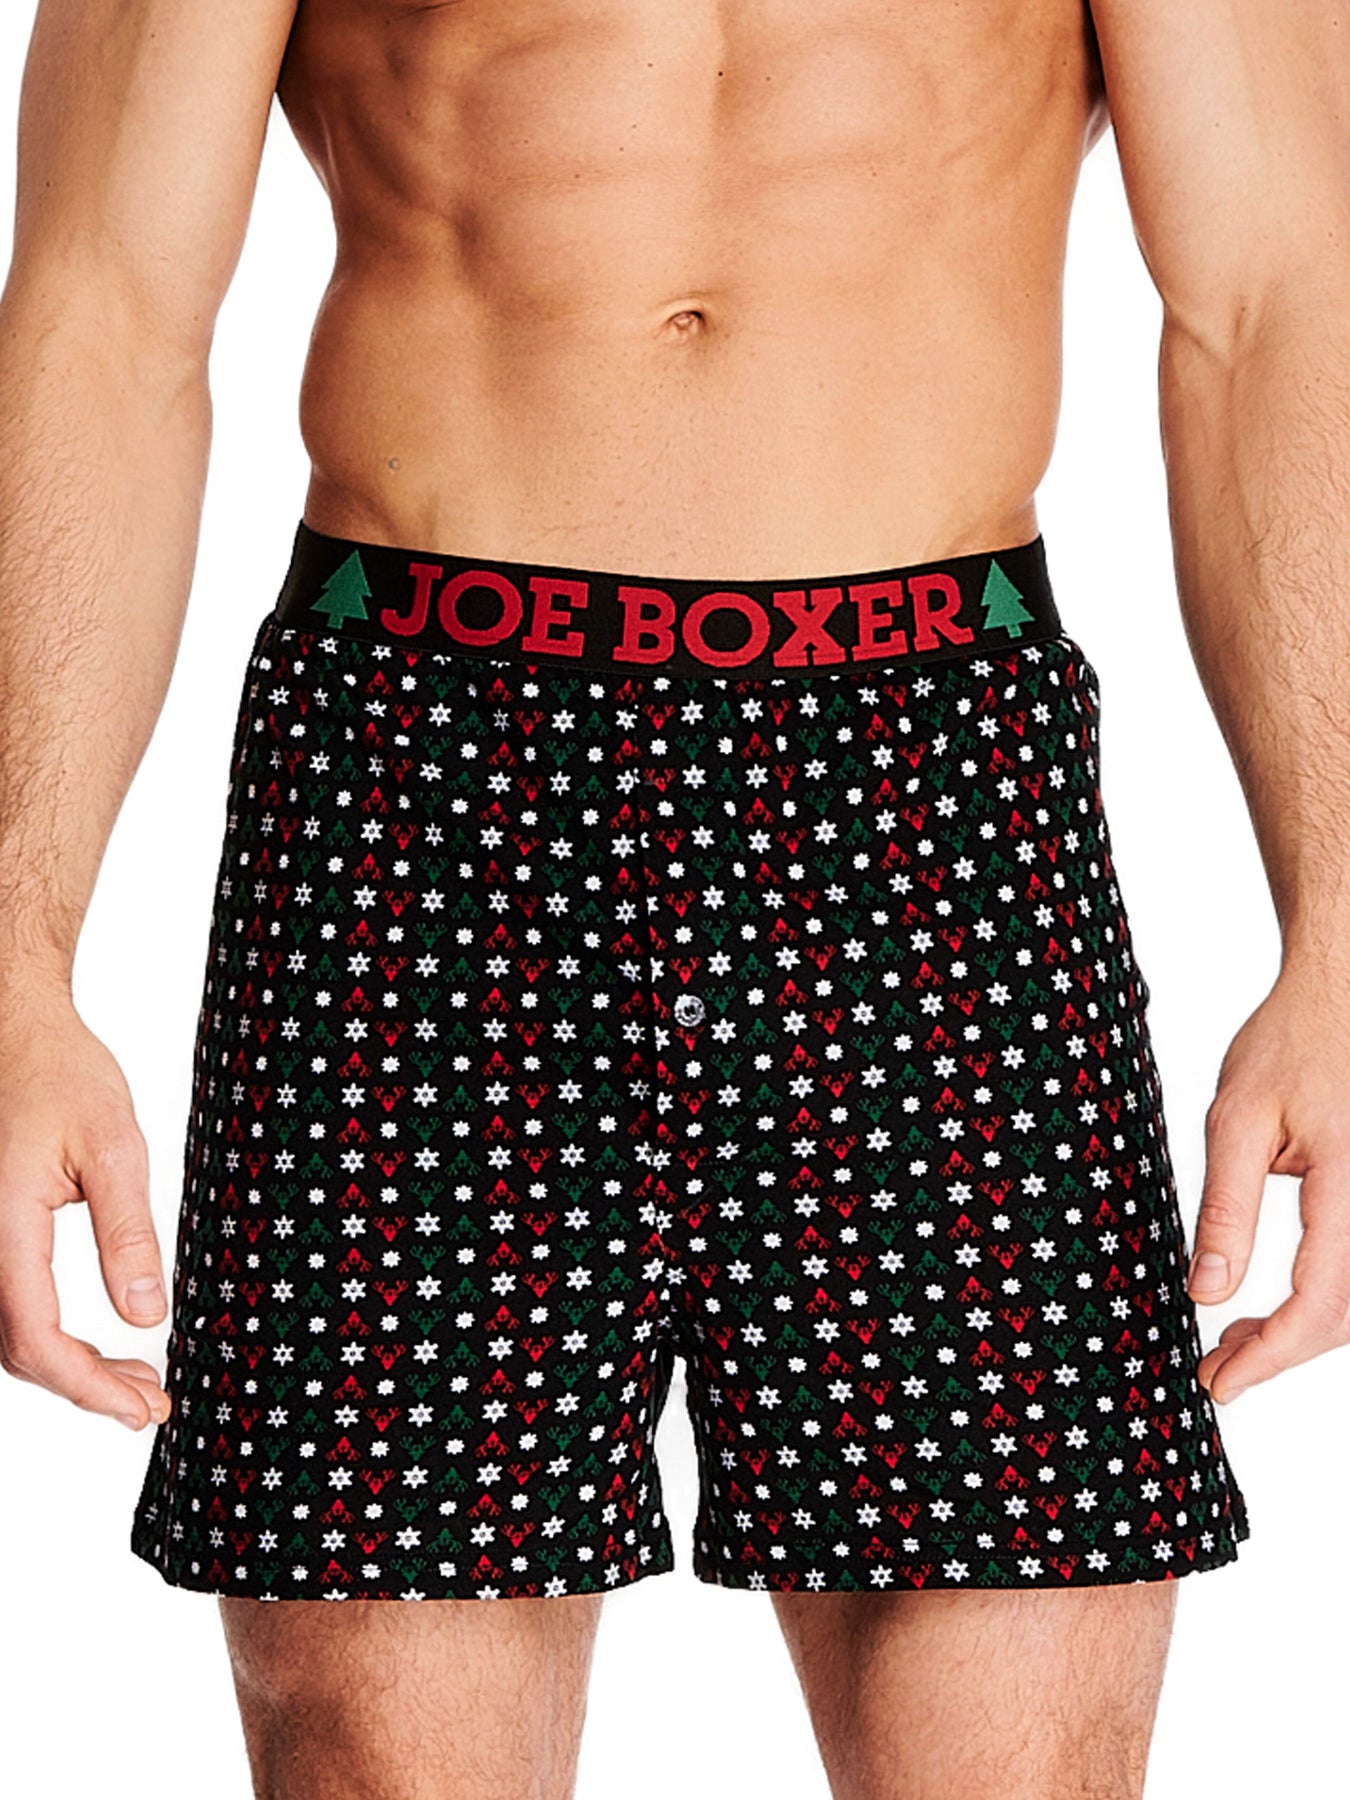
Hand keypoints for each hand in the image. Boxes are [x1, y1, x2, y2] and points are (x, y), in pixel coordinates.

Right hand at [0, 994, 170, 1428]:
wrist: (14, 1032)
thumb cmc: (61, 1075)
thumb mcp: (115, 1145)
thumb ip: (129, 1232)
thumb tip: (149, 1315)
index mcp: (2, 1225)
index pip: (35, 1337)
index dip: (88, 1386)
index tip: (142, 1407)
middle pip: (16, 1350)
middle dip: (84, 1388)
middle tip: (151, 1404)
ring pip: (7, 1335)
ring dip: (68, 1368)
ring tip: (136, 1382)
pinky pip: (6, 1306)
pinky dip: (47, 1337)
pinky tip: (96, 1345)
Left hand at [1189, 963, 1349, 1401]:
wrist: (1341, 1000)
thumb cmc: (1289, 1046)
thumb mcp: (1236, 1119)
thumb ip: (1226, 1210)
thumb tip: (1207, 1293)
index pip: (1320, 1301)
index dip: (1272, 1356)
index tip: (1219, 1383)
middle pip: (1345, 1315)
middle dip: (1279, 1354)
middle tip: (1215, 1370)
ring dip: (1299, 1335)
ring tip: (1232, 1342)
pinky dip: (1321, 1304)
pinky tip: (1270, 1309)